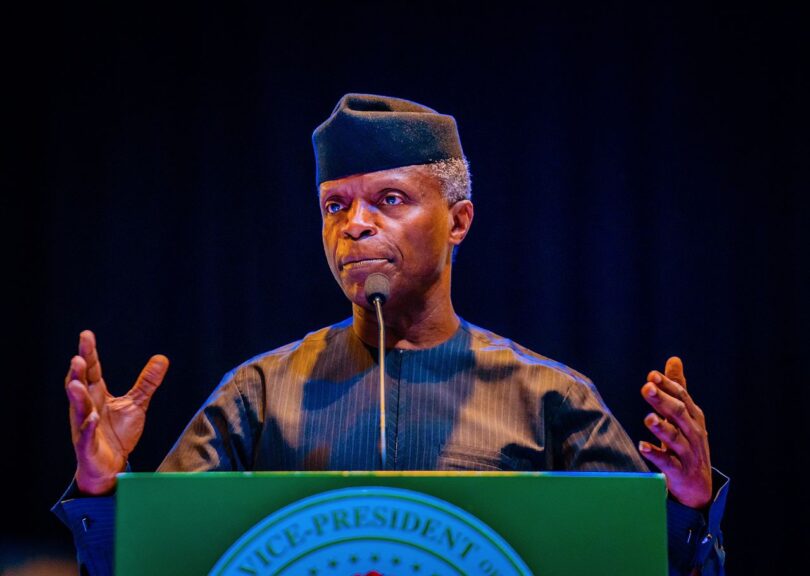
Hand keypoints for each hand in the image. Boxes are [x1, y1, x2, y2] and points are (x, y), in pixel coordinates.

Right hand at [64, 330, 168, 494]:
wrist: (111, 466)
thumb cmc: (118, 432)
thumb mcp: (137, 404)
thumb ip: (147, 382)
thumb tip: (162, 358)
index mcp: (96, 395)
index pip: (92, 371)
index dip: (89, 354)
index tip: (86, 335)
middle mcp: (86, 408)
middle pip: (80, 386)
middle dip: (78, 372)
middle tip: (77, 357)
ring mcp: (84, 427)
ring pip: (78, 410)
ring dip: (77, 397)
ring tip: (77, 383)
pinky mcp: (87, 446)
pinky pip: (86, 436)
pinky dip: (88, 427)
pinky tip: (92, 418)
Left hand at [638, 356, 711, 508]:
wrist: (699, 486)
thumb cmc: (688, 443)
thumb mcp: (685, 414)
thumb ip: (678, 388)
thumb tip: (673, 359)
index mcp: (692, 416)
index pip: (681, 397)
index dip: (667, 386)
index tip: (651, 375)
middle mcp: (693, 432)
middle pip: (678, 413)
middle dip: (662, 400)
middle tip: (646, 388)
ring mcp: (688, 452)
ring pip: (675, 437)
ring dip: (661, 427)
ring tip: (647, 418)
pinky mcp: (680, 471)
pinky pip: (668, 462)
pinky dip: (656, 454)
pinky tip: (642, 446)